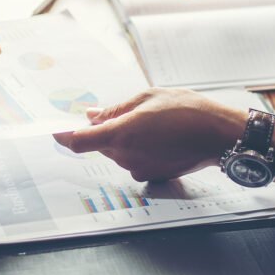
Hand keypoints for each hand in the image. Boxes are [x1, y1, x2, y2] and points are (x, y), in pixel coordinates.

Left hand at [54, 88, 244, 181]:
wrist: (219, 134)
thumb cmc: (186, 111)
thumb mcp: (146, 98)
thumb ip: (115, 109)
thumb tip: (91, 115)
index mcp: (120, 135)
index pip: (78, 141)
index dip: (64, 136)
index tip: (55, 130)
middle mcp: (126, 157)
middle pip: (100, 145)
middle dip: (106, 130)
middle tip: (129, 112)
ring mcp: (139, 169)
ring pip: (118, 152)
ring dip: (126, 138)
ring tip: (154, 122)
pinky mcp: (152, 176)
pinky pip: (135, 160)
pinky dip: (141, 148)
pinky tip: (161, 136)